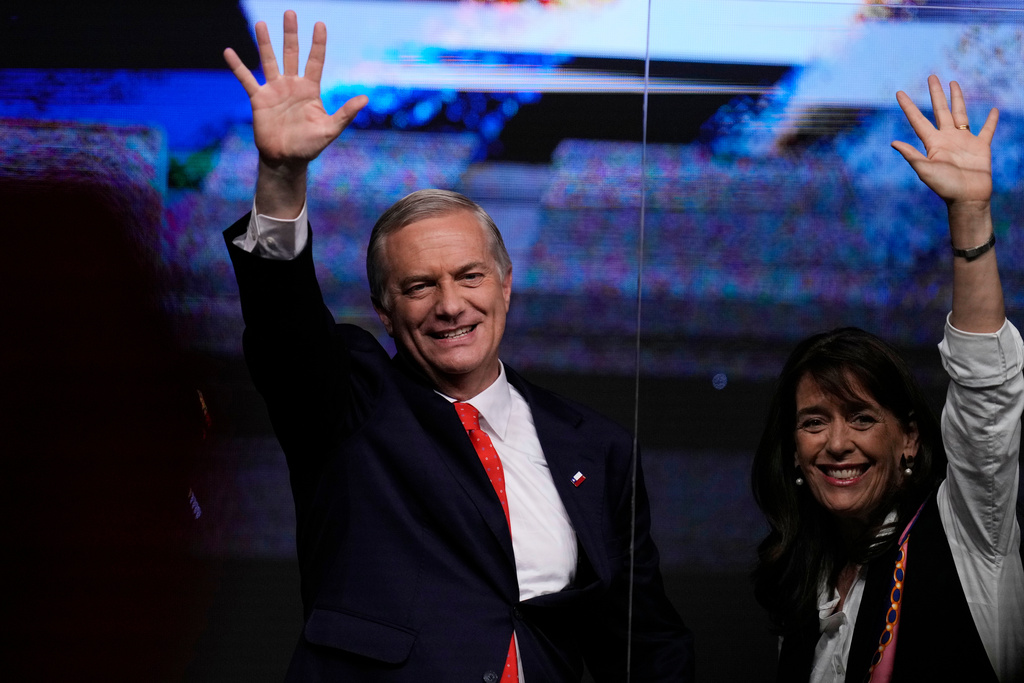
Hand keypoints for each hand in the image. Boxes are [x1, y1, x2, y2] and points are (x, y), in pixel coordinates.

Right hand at [223, 10, 367, 168]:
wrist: (285, 160)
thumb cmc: (309, 146)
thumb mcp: (330, 130)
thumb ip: (345, 113)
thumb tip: (365, 99)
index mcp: (310, 89)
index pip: (315, 61)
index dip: (318, 43)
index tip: (320, 24)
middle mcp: (292, 85)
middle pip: (291, 53)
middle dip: (291, 34)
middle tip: (290, 13)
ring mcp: (274, 90)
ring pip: (269, 60)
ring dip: (264, 43)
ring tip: (260, 24)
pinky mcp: (258, 99)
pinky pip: (246, 79)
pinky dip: (237, 66)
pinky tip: (228, 52)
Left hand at [891, 75, 997, 207]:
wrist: (967, 198)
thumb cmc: (945, 187)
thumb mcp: (925, 170)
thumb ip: (912, 155)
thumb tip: (893, 143)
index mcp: (932, 143)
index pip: (917, 120)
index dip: (908, 106)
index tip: (899, 92)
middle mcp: (947, 138)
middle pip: (940, 110)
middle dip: (935, 93)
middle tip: (932, 76)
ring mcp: (964, 141)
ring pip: (960, 113)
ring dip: (957, 98)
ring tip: (953, 83)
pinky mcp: (981, 146)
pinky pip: (987, 130)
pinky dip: (991, 120)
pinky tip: (993, 110)